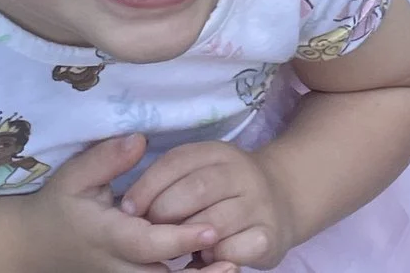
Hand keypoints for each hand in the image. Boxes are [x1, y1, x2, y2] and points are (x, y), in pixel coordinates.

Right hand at [18, 134, 235, 272]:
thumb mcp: (75, 174)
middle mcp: (118, 265)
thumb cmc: (59, 204)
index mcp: (108, 236)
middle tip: (234, 259)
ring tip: (234, 266)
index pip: (148, 243)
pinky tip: (216, 266)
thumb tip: (139, 141)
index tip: (211, 227)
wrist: (35, 245)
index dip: (180, 238)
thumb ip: (107, 158)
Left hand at [121, 142, 294, 269]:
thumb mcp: (200, 169)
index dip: (147, 185)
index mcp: (218, 151)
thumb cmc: (224, 188)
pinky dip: (214, 258)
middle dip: (164, 213)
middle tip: (149, 231)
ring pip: (213, 225)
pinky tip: (206, 258)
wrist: (283, 196)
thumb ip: (170, 179)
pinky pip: (233, 251)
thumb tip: (129, 206)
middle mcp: (241, 172)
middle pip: (195, 190)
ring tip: (175, 246)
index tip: (126, 208)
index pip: (177, 161)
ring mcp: (258, 204)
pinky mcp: (269, 235)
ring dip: (187, 240)